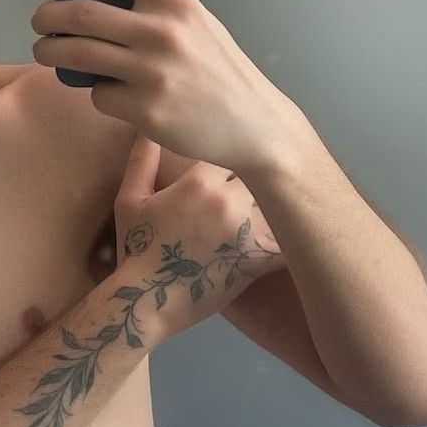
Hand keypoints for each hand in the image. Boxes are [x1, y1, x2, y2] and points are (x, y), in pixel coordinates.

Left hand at [32, 0, 311, 178]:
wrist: (253, 124)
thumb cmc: (220, 72)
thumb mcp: (198, 26)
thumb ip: (156, 11)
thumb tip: (100, 0)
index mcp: (177, 4)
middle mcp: (162, 33)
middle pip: (82, 13)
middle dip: (47, 15)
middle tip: (39, 20)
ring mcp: (152, 73)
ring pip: (77, 54)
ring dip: (50, 51)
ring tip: (47, 51)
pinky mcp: (145, 109)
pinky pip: (99, 95)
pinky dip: (99, 94)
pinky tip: (119, 97)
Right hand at [111, 132, 283, 341]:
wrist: (148, 299)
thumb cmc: (137, 247)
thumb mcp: (130, 200)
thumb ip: (142, 160)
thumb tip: (147, 127)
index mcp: (200, 181)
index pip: (232, 150)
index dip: (234, 154)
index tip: (234, 160)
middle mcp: (229, 200)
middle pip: (259, 174)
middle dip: (258, 178)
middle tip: (258, 183)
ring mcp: (246, 231)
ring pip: (275, 203)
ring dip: (274, 204)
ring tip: (283, 204)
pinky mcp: (257, 259)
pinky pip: (285, 243)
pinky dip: (291, 238)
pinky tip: (296, 235)